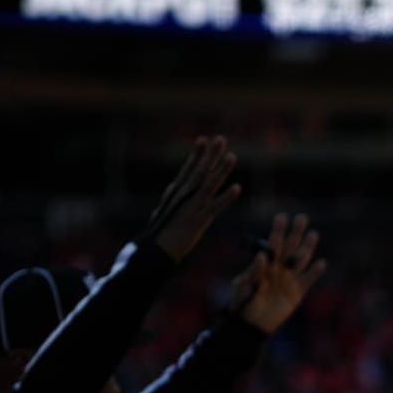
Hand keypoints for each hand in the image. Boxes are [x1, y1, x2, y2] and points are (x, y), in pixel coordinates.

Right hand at [142, 135, 241, 261]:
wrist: (154, 253)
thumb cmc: (159, 235)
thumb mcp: (166, 211)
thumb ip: (172, 198)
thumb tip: (174, 186)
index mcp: (176, 194)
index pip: (188, 170)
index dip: (197, 154)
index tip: (204, 139)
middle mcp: (183, 196)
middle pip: (199, 172)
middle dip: (210, 155)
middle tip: (221, 139)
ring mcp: (191, 207)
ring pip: (208, 185)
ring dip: (221, 170)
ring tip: (232, 156)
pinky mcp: (197, 220)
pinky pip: (215, 207)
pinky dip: (226, 197)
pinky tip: (238, 187)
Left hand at [231, 212, 326, 333]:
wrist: (251, 324)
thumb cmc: (242, 302)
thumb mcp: (242, 286)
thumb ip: (253, 271)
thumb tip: (263, 255)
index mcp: (264, 264)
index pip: (272, 244)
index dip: (277, 231)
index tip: (282, 217)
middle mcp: (278, 269)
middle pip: (289, 248)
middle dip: (295, 233)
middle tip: (302, 218)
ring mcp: (288, 280)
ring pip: (300, 261)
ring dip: (307, 248)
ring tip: (313, 234)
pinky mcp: (297, 293)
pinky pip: (308, 280)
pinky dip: (314, 272)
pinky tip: (321, 263)